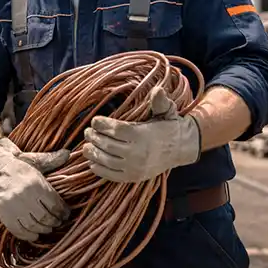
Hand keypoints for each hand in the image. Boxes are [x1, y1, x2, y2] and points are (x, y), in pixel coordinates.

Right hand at [0, 137, 70, 240]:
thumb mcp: (36, 161)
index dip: (63, 212)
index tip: (66, 215)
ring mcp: (13, 206)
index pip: (55, 205)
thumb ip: (52, 160)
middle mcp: (25, 195)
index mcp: (36, 183)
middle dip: (54, 222)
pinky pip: (18, 230)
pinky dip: (28, 235)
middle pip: (46, 217)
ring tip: (47, 228)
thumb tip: (68, 153)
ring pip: (33, 225)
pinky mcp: (3, 213)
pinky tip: (34, 235)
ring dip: (43, 230)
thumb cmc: (20, 166)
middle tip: (58, 223)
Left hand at [82, 87, 201, 181]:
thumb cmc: (168, 127)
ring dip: (93, 153)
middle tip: (87, 132)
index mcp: (143, 135)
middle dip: (94, 137)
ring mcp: (135, 168)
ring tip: (86, 146)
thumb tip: (157, 89)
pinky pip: (111, 175)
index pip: (116, 130)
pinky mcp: (132, 177)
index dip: (102, 125)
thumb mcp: (167, 112)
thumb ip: (160, 101)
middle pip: (108, 145)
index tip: (95, 121)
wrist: (180, 149)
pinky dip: (98, 169)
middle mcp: (138, 153)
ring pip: (106, 160)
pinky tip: (92, 161)